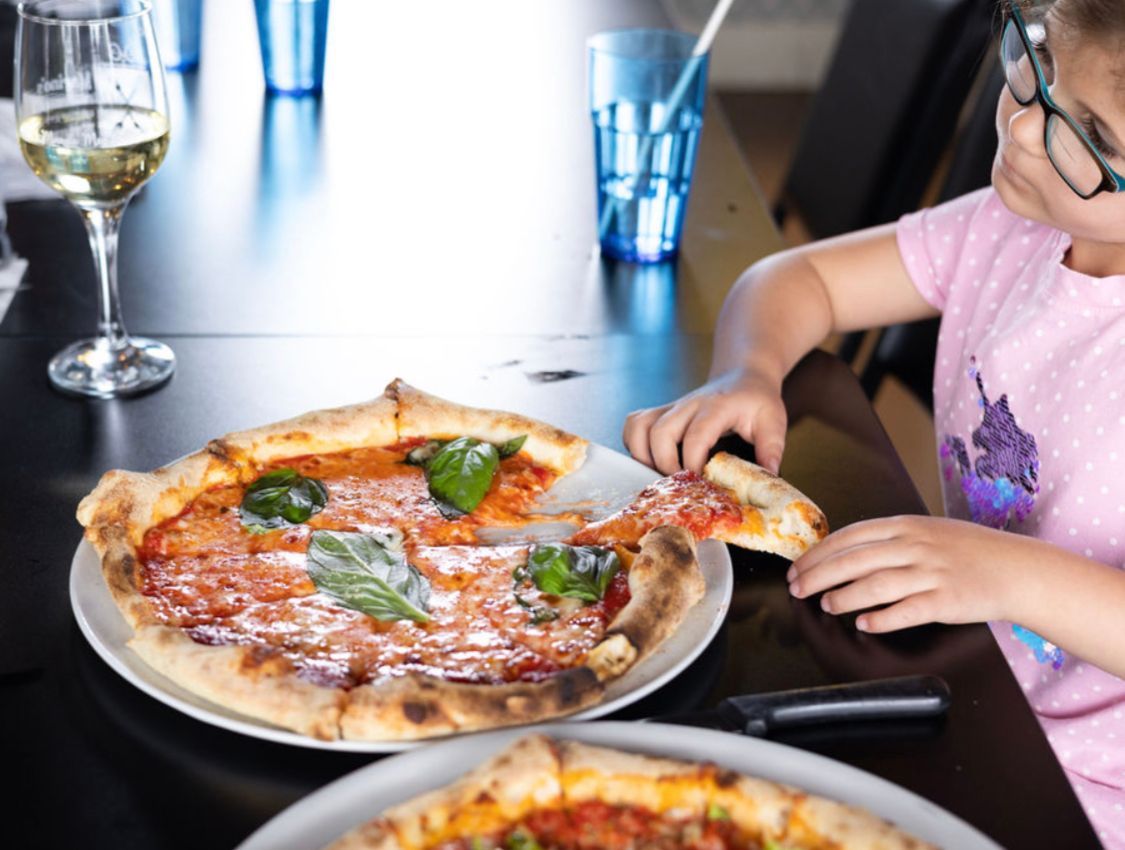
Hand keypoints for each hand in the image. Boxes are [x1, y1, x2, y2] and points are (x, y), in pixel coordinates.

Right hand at [622, 368, 786, 474]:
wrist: (742, 376)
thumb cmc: (756, 400)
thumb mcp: (773, 421)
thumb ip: (771, 448)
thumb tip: (768, 476)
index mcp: (716, 407)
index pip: (696, 435)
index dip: (693, 463)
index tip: (700, 483)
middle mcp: (688, 405)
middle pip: (659, 432)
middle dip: (665, 464)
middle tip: (681, 483)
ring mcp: (671, 408)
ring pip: (639, 426)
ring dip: (643, 455)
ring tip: (662, 473)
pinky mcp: (660, 413)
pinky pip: (634, 425)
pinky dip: (635, 445)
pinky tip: (652, 460)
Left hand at [786, 515, 1036, 632]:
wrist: (1017, 569)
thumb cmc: (969, 551)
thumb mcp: (926, 531)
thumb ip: (888, 538)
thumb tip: (843, 553)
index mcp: (906, 525)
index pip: (850, 536)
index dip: (819, 553)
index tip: (798, 566)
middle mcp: (915, 546)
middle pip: (855, 560)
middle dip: (819, 575)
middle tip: (797, 589)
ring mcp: (931, 573)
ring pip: (876, 584)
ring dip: (844, 596)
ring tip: (826, 605)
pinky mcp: (947, 601)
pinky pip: (907, 611)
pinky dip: (882, 618)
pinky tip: (864, 624)